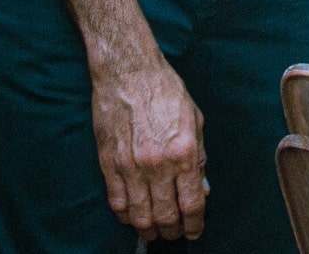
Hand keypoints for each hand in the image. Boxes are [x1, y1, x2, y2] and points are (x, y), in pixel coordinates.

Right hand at [90, 53, 206, 242]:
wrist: (129, 74)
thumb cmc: (166, 92)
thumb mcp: (195, 121)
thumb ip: (198, 156)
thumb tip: (200, 187)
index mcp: (184, 152)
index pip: (191, 202)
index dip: (195, 223)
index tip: (196, 230)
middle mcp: (157, 164)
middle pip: (165, 215)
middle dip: (173, 231)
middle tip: (176, 234)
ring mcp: (130, 166)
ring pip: (139, 215)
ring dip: (149, 229)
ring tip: (156, 233)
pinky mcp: (108, 165)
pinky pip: (116, 202)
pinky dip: (126, 216)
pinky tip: (134, 218)